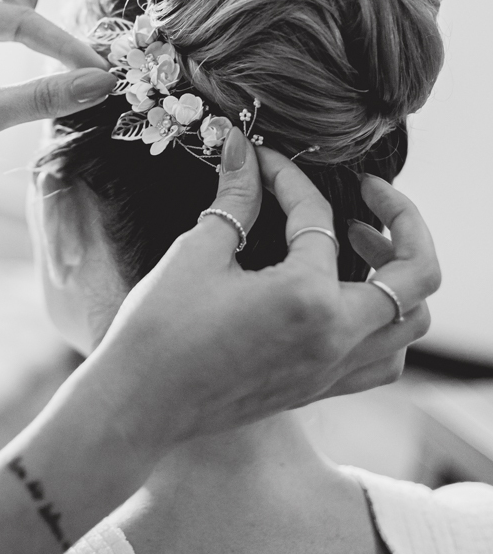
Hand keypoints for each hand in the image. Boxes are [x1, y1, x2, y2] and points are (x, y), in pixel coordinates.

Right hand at [86, 129, 438, 452]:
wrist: (137, 405)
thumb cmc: (159, 328)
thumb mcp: (198, 251)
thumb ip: (235, 197)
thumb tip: (243, 148)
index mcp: (306, 299)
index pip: (317, 218)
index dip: (287, 177)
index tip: (261, 159)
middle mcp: (334, 339)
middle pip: (415, 275)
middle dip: (402, 221)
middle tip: (369, 193)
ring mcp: (332, 370)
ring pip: (409, 323)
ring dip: (400, 278)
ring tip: (359, 244)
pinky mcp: (319, 390)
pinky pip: (383, 359)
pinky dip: (384, 324)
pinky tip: (344, 296)